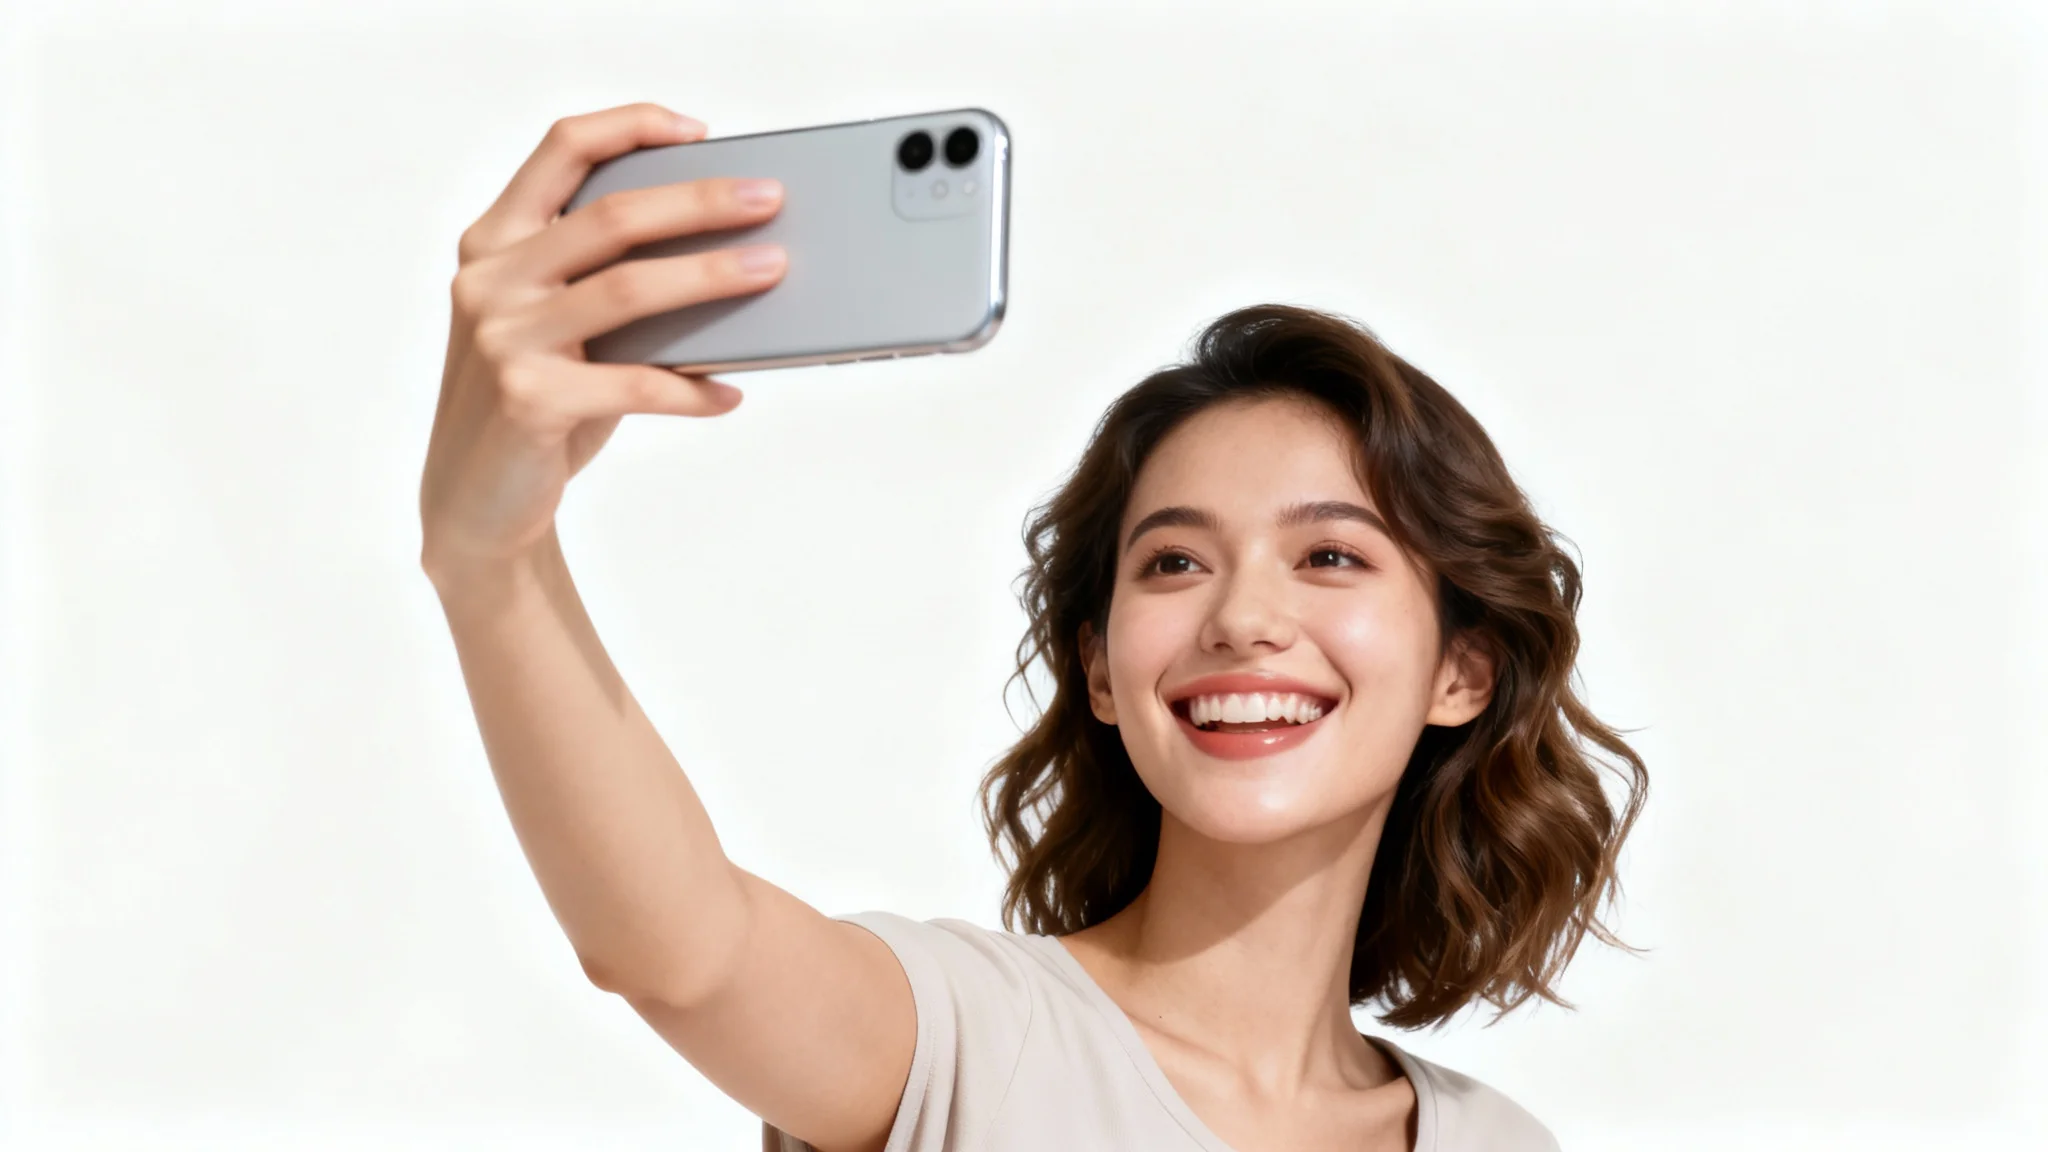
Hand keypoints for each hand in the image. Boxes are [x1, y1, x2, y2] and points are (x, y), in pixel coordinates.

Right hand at [419, 102, 786, 577]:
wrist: (475, 500)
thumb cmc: (536, 402)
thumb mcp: (557, 328)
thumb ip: (606, 282)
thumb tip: (723, 254)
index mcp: (494, 240)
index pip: (562, 149)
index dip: (633, 125)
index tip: (699, 131)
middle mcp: (490, 278)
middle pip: (613, 215)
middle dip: (701, 201)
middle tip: (770, 198)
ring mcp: (503, 337)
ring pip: (630, 288)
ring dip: (712, 276)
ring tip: (773, 270)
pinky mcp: (529, 399)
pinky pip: (636, 383)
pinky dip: (692, 390)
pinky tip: (729, 396)